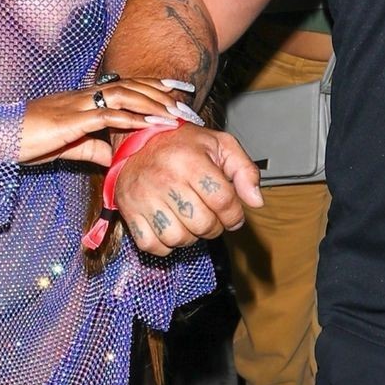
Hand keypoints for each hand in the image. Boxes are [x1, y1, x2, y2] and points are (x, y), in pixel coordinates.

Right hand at [19, 78, 195, 167]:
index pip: (123, 86)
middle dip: (160, 91)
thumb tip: (112, 158)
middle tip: (185, 100)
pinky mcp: (72, 120)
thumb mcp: (66, 146)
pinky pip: (107, 115)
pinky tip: (150, 123)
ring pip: (123, 95)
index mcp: (82, 100)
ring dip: (152, 102)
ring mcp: (78, 105)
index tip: (175, 90)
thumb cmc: (27, 140)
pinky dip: (131, 118)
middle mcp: (84, 96)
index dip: (150, 85)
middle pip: (130, 85)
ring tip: (174, 111)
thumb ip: (91, 149)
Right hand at [113, 125, 262, 254]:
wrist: (137, 139)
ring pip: (178, 238)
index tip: (233, 216)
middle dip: (214, 227)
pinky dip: (164, 245)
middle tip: (211, 217)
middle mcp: (165, 179)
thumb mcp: (219, 145)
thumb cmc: (181, 144)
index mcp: (189, 160)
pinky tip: (171, 228)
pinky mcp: (129, 211)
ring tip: (190, 222)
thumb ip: (244, 170)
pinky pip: (151, 245)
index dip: (235, 215)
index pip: (223, 201)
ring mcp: (144, 197)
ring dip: (190, 237)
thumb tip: (255, 201)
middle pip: (202, 223)